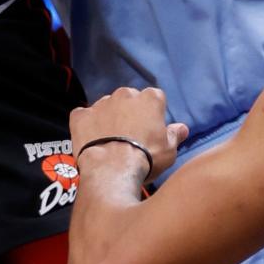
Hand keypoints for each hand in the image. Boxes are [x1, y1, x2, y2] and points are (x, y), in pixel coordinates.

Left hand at [70, 87, 187, 180]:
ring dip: (108, 118)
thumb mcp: (169, 150)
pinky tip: (90, 140)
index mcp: (149, 98)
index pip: (155, 98)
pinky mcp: (80, 115)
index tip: (151, 128)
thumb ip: (174, 135)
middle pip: (129, 99)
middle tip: (130, 135)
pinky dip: (86, 125)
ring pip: (106, 106)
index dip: (153, 113)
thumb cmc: (146, 158)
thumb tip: (182, 127)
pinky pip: (83, 116)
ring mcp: (100, 103)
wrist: (112, 168)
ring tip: (109, 141)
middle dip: (129, 112)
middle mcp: (124, 94)